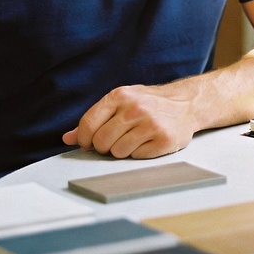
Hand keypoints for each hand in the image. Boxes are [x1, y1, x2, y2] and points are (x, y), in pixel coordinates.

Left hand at [63, 83, 197, 159]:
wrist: (185, 103)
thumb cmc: (148, 103)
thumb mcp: (120, 103)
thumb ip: (93, 119)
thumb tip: (68, 138)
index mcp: (120, 96)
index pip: (88, 124)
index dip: (85, 139)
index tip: (90, 142)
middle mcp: (135, 108)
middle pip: (101, 142)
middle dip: (105, 146)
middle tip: (117, 139)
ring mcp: (150, 124)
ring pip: (118, 152)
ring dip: (123, 150)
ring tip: (135, 139)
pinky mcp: (164, 139)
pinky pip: (137, 157)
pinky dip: (140, 153)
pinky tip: (148, 142)